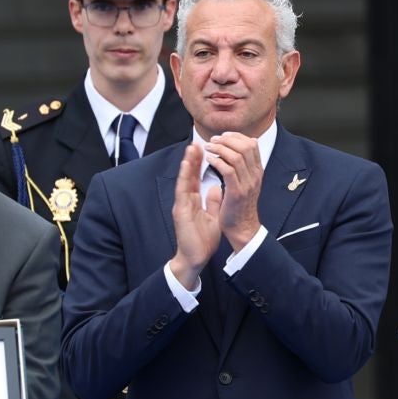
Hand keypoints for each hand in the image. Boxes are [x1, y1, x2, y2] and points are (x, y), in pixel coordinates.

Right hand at [168, 143, 222, 288]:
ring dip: (187, 163)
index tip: (206, 148)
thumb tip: (217, 187)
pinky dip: (184, 177)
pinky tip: (186, 166)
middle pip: (189, 175)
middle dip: (193, 157)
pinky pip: (182, 191)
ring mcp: (182, 204)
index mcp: (193, 200)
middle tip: (197, 141)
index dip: (200, 162)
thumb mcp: (212, 216)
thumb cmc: (202, 240)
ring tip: (191, 147)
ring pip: (184, 179)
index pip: (196, 177)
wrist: (195, 257)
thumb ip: (213, 201)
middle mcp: (186, 199)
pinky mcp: (180, 211)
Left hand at [202, 132, 264, 250]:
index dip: (237, 136)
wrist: (243, 229)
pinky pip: (227, 170)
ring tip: (209, 147)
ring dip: (220, 148)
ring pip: (236, 156)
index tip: (223, 136)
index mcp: (257, 172)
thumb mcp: (246, 184)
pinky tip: (209, 160)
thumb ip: (243, 168)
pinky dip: (217, 161)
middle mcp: (255, 176)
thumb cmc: (240, 207)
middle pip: (245, 146)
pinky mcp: (236, 192)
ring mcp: (247, 184)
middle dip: (227, 139)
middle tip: (213, 140)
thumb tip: (238, 150)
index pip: (252, 144)